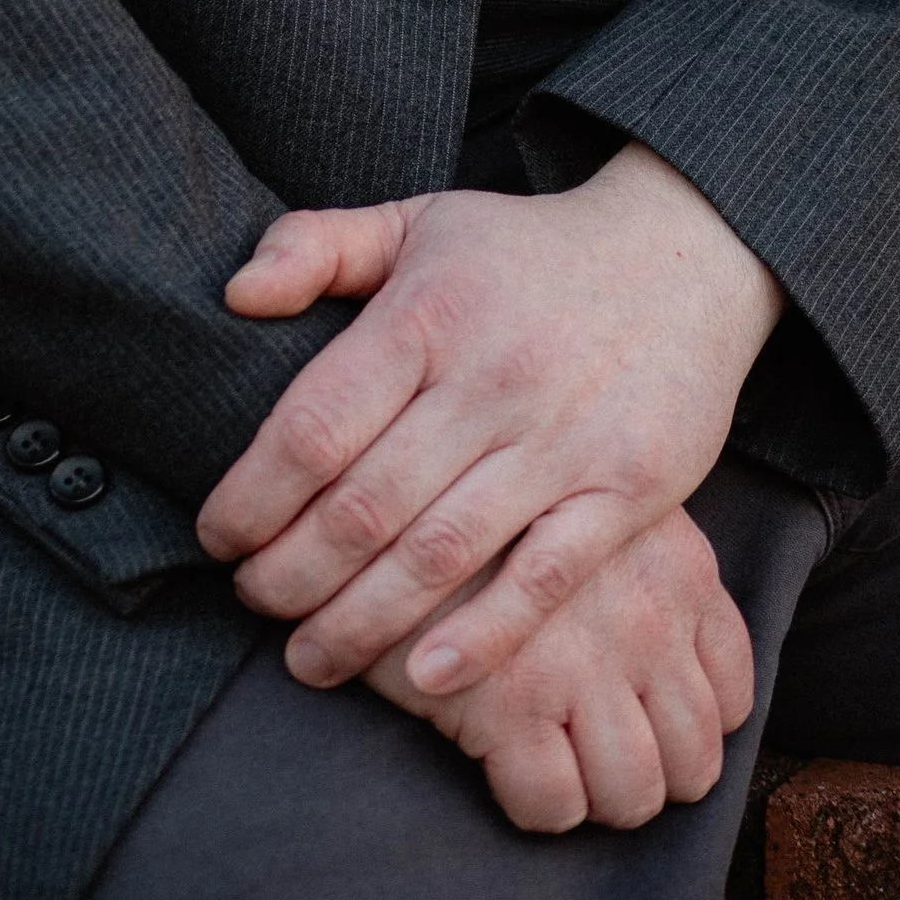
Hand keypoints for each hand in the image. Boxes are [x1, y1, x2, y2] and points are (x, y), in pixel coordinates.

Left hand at [199, 145, 781, 693]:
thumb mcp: (419, 221)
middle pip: (364, 505)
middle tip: (252, 603)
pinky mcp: (626, 489)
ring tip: (309, 657)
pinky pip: (542, 579)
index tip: (217, 536)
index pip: (315, 424)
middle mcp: (491, 376)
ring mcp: (563, 438)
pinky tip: (422, 678)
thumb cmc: (524, 254)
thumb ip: (316, 244)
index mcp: (429, 311)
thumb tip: (234, 295)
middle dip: (290, 573)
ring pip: (440, 555)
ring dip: (360, 623)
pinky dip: (480, 638)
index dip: (253, 495)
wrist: (682, 256)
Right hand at [364, 508, 754, 833]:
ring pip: (632, 793)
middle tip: (601, 758)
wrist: (394, 483)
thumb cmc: (497, 490)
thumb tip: (666, 642)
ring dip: (597, 796)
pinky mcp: (510, 705)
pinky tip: (507, 762)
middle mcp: (648, 624)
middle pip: (692, 760)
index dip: (690, 727)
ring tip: (559, 768)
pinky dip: (537, 802)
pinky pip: (553, 804)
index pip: (731, 695)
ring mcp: (583, 668)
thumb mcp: (597, 496)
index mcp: (680, 569)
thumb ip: (641, 560)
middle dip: (650, 774)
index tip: (647, 725)